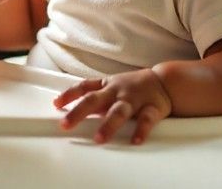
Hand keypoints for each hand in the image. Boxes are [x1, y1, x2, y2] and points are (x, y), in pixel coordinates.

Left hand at [54, 69, 172, 144]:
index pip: (84, 87)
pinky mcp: (152, 108)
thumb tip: (71, 109)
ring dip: (108, 125)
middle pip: (95, 100)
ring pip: (119, 111)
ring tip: (99, 138)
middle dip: (79, 112)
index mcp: (107, 86)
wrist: (165, 82)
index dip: (69, 94)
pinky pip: (146, 120)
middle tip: (65, 124)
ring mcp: (134, 100)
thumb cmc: (134, 86)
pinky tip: (135, 140)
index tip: (56, 104)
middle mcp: (118, 92)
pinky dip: (141, 130)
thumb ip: (94, 97)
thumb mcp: (112, 86)